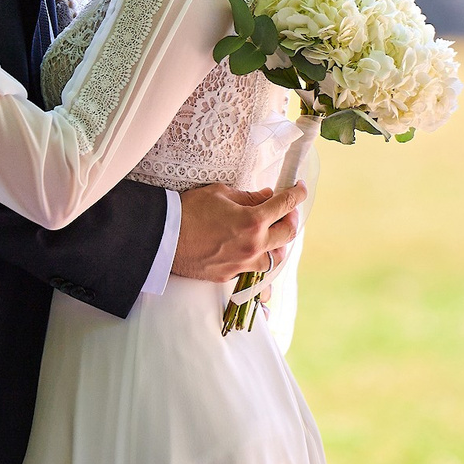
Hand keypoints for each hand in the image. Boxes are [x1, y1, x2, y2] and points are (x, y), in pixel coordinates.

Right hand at [170, 182, 306, 281]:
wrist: (163, 238)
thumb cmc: (189, 210)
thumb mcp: (220, 193)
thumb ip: (248, 197)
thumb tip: (266, 197)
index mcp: (252, 220)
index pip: (285, 205)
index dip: (297, 194)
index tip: (300, 188)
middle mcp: (253, 245)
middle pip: (288, 233)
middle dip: (292, 218)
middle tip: (286, 210)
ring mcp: (243, 263)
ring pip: (276, 257)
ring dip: (278, 244)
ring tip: (270, 233)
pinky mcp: (230, 275)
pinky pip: (255, 269)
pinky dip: (258, 258)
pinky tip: (252, 249)